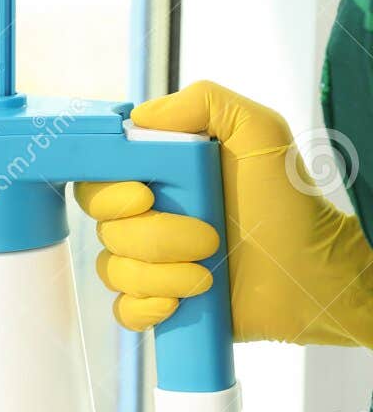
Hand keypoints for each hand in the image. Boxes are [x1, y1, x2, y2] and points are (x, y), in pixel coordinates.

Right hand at [75, 80, 372, 344]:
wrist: (313, 273)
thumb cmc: (288, 204)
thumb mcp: (259, 133)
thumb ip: (207, 102)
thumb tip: (141, 115)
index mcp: (158, 178)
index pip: (97, 181)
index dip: (108, 193)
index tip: (145, 196)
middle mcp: (146, 218)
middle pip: (105, 229)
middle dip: (152, 237)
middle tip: (206, 238)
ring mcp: (150, 263)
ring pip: (114, 270)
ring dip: (160, 275)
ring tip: (207, 274)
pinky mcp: (158, 302)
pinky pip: (123, 309)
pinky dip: (145, 308)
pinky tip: (178, 302)